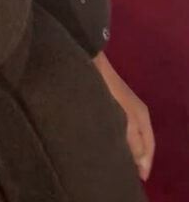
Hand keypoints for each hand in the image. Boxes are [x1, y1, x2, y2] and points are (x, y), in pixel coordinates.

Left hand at [92, 52, 154, 181]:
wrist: (90, 61)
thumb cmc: (108, 89)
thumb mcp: (124, 118)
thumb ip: (133, 140)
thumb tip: (138, 159)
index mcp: (142, 117)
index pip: (148, 147)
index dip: (144, 163)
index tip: (137, 178)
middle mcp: (135, 112)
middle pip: (139, 141)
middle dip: (135, 157)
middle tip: (125, 173)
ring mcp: (121, 107)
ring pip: (126, 134)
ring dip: (123, 148)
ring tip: (114, 162)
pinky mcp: (107, 102)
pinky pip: (115, 126)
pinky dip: (113, 137)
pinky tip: (103, 142)